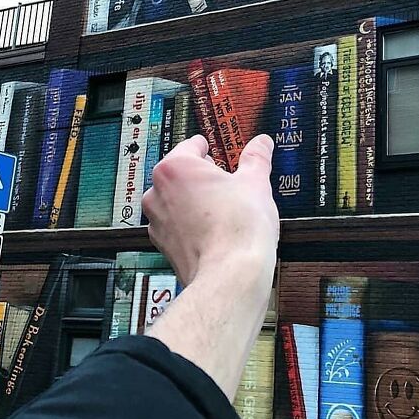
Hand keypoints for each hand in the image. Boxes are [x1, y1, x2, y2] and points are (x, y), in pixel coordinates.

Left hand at [141, 134, 278, 288]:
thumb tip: (261, 144)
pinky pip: (176, 225)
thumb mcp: (255, 182)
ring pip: (176, 200)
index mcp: (175, 167)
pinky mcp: (163, 244)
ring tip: (223, 209)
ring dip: (195, 201)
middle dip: (203, 177)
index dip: (210, 147)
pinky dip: (190, 224)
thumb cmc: (239, 228)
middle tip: (227, 183)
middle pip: (181, 173)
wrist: (230, 275)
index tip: (219, 151)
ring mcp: (157, 220)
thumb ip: (256, 158)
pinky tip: (214, 230)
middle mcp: (157, 192)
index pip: (192, 145)